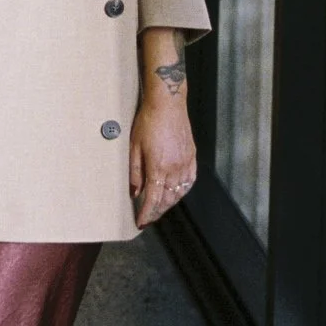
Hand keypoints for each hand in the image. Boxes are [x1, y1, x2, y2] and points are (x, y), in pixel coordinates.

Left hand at [130, 29, 196, 226]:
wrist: (167, 103)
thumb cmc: (147, 121)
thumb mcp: (134, 147)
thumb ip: (134, 172)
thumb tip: (134, 192)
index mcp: (158, 168)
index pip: (153, 200)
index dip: (146, 214)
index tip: (140, 222)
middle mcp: (174, 169)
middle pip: (167, 199)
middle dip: (157, 212)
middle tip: (148, 218)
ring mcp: (185, 162)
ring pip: (179, 192)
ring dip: (169, 203)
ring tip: (159, 208)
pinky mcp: (191, 155)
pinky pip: (190, 180)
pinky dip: (183, 190)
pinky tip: (177, 193)